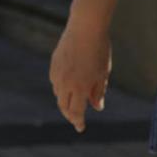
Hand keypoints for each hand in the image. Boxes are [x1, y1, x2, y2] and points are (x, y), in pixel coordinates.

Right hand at [49, 16, 111, 132]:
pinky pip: (56, 82)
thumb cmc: (99, 49)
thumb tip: (97, 107)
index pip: (76, 112)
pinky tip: (70, 85)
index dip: (78, 122)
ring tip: (76, 101)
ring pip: (59, 95)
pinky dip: (62, 87)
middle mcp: (65, 83)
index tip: (81, 128)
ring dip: (66, 100)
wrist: (85, 28)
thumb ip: (98, 91)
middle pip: (64, 107)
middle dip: (70, 115)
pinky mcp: (53, 65)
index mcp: (81, 86)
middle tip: (77, 119)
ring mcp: (57, 74)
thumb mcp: (103, 71)